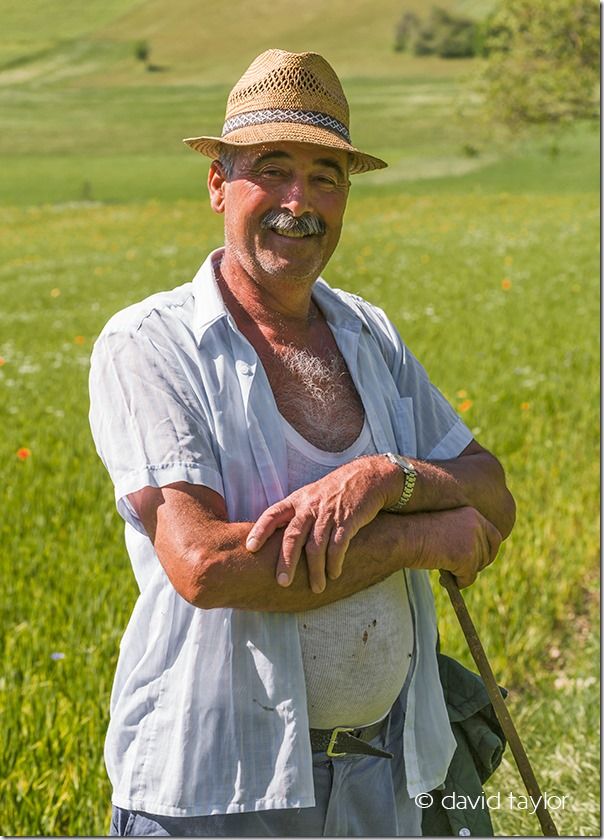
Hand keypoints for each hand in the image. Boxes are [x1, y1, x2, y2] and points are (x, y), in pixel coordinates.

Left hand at [246, 455, 402, 593]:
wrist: (366, 478)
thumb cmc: (333, 491)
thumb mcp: (309, 496)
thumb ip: (294, 515)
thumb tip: (273, 540)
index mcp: (297, 500)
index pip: (272, 514)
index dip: (260, 530)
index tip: (250, 547)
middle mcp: (309, 506)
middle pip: (293, 536)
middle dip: (287, 561)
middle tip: (282, 582)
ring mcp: (328, 514)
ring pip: (316, 546)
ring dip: (315, 570)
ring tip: (316, 587)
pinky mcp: (348, 520)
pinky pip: (338, 546)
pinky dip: (335, 563)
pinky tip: (334, 574)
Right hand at [414, 506, 501, 587]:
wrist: (403, 536)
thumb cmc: (416, 532)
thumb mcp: (445, 528)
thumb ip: (462, 537)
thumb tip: (476, 559)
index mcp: (472, 513)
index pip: (494, 536)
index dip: (489, 552)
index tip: (480, 562)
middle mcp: (476, 524)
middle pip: (488, 554)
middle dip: (475, 566)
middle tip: (459, 572)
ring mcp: (472, 540)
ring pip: (476, 568)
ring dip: (462, 574)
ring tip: (444, 570)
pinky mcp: (466, 557)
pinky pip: (468, 578)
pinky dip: (457, 582)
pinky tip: (442, 578)